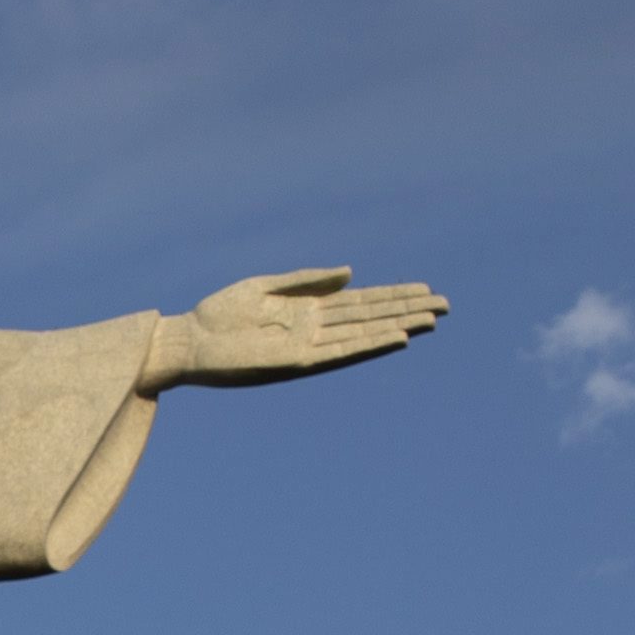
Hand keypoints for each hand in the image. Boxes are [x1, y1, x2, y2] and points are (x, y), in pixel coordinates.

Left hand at [141, 269, 447, 392]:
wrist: (189, 340)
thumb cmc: (220, 314)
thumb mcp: (265, 287)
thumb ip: (307, 280)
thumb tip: (351, 272)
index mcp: (307, 310)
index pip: (360, 302)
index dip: (393, 296)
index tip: (425, 290)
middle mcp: (314, 330)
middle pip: (370, 317)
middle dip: (406, 310)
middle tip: (445, 305)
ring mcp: (308, 346)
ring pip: (363, 335)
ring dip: (397, 327)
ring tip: (430, 320)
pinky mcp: (296, 361)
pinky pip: (340, 352)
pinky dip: (368, 345)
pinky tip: (394, 337)